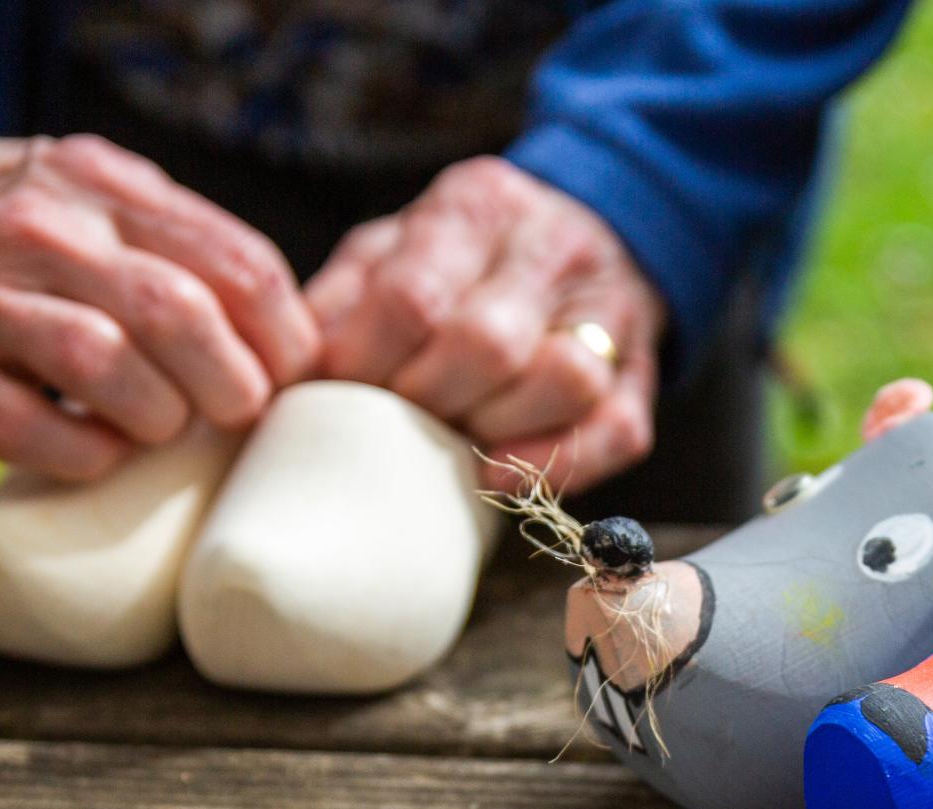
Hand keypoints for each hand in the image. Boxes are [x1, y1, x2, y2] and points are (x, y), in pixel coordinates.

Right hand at [0, 134, 320, 480]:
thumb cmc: (9, 222)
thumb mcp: (93, 193)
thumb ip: (179, 241)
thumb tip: (285, 335)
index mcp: (105, 188)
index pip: (236, 264)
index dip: (284, 336)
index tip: (290, 374)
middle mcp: (45, 233)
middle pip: (179, 315)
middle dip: (233, 386)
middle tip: (235, 413)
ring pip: (108, 367)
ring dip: (160, 418)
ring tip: (162, 426)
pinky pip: (33, 432)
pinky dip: (87, 456)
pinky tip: (99, 450)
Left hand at [306, 156, 662, 495]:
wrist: (588, 230)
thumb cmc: (466, 258)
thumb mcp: (394, 245)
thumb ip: (343, 296)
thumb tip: (290, 369)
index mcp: (476, 205)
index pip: (413, 295)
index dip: (365, 362)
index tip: (335, 394)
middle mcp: (550, 248)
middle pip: (486, 342)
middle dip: (426, 401)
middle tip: (391, 426)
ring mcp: (608, 310)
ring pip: (565, 379)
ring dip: (494, 431)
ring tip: (450, 445)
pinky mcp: (642, 372)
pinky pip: (616, 430)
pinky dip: (558, 465)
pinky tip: (500, 478)